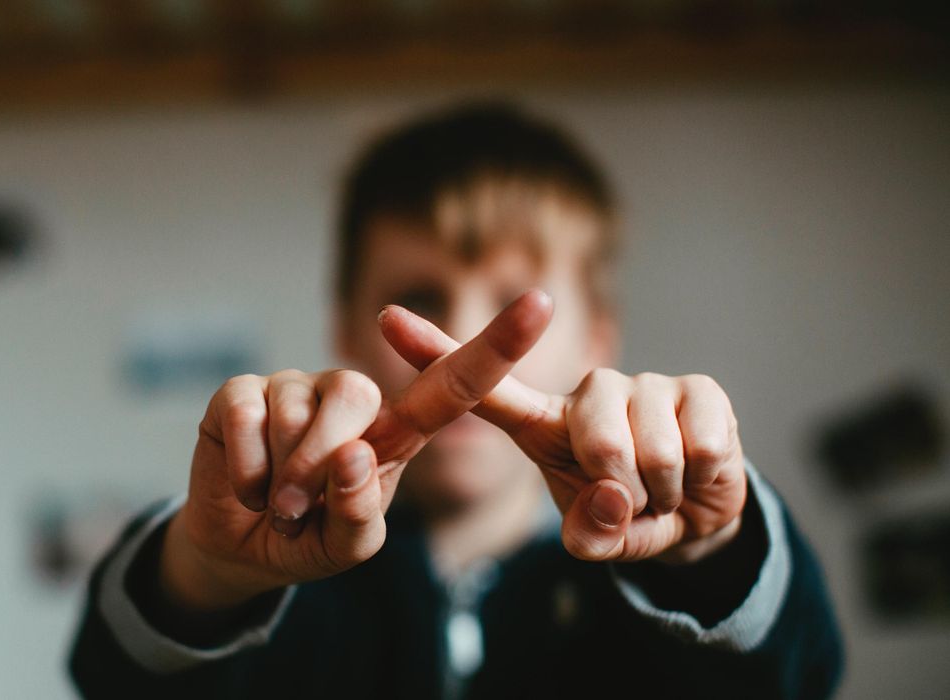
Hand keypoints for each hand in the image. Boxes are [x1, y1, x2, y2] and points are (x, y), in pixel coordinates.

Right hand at [161, 290, 555, 611]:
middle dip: (321, 466)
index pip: (454, 384)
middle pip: (357, 400)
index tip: (542, 303)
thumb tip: (352, 453)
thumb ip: (359, 514)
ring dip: (279, 477)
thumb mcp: (347, 546)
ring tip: (274, 500)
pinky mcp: (243, 389)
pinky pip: (246, 416)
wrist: (239, 547)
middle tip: (298, 511)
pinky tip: (245, 483)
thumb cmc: (309, 536)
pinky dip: (245, 467)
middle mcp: (351, 397)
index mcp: (396, 430)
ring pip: (295, 413)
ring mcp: (296, 386)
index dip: (498, 345)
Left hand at [379, 301, 746, 564]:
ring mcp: (644, 384)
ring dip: (662, 492)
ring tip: (660, 488)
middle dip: (624, 492)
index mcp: (544, 423)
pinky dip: (700, 480)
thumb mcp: (599, 537)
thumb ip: (592, 534)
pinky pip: (699, 447)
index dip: (435, 352)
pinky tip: (695, 471)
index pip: (483, 387)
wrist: (700, 516)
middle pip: (596, 440)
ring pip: (651, 450)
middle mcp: (589, 390)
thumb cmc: (630, 517)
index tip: (384, 317)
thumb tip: (610, 499)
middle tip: (632, 500)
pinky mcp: (698, 388)